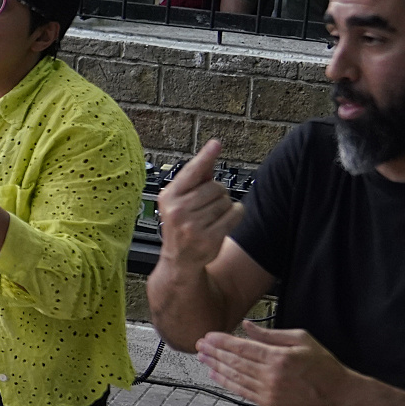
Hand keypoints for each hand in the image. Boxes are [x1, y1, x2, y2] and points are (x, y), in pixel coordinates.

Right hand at [153, 139, 239, 273]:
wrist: (179, 261)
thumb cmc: (180, 225)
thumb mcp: (179, 201)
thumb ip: (195, 179)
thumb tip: (210, 154)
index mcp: (169, 196)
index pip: (192, 172)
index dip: (206, 157)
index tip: (216, 144)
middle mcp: (178, 210)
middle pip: (216, 187)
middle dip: (217, 194)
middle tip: (207, 206)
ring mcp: (193, 225)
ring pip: (226, 201)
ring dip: (225, 206)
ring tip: (212, 217)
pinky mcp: (210, 237)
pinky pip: (235, 214)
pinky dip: (235, 214)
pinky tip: (224, 220)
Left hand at [196, 325, 355, 405]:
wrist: (336, 394)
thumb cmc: (321, 364)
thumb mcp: (301, 339)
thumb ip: (270, 334)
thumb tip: (247, 326)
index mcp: (279, 357)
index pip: (243, 347)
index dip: (222, 341)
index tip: (208, 336)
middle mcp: (271, 376)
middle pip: (235, 362)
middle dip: (214, 352)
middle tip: (199, 345)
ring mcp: (268, 392)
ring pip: (235, 377)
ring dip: (216, 366)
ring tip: (202, 358)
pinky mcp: (268, 403)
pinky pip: (241, 391)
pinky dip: (226, 382)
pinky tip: (215, 375)